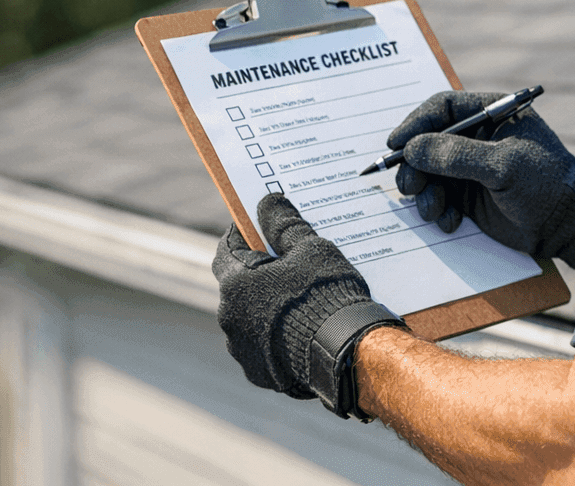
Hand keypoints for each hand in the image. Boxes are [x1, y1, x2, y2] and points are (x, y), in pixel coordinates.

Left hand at [213, 194, 404, 417]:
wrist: (347, 352)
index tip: (258, 226)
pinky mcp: (259, 372)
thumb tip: (268, 201)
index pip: (227, 249)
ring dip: (265, 305)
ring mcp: (242, 349)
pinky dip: (276, 334)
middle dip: (258, 272)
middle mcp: (229, 318)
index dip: (242, 235)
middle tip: (287, 262)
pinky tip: (301, 327)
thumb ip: (284, 224)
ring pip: (249, 317)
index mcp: (236, 284)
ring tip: (299, 299)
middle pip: (238, 285)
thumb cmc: (327, 293)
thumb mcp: (311, 249)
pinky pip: (262, 345)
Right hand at [388, 91, 574, 268]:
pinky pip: (437, 198)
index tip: (396, 145)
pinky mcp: (467, 196)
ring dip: (423, 193)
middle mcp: (475, 137)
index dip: (415, 124)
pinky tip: (452, 222)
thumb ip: (458, 155)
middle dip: (414, 165)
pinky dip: (437, 212)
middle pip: (426, 142)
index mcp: (490, 114)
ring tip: (435, 210)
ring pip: (427, 173)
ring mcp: (469, 168)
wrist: (565, 225)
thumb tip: (412, 149)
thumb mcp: (503, 165)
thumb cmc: (544, 184)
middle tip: (410, 186)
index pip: (441, 107)